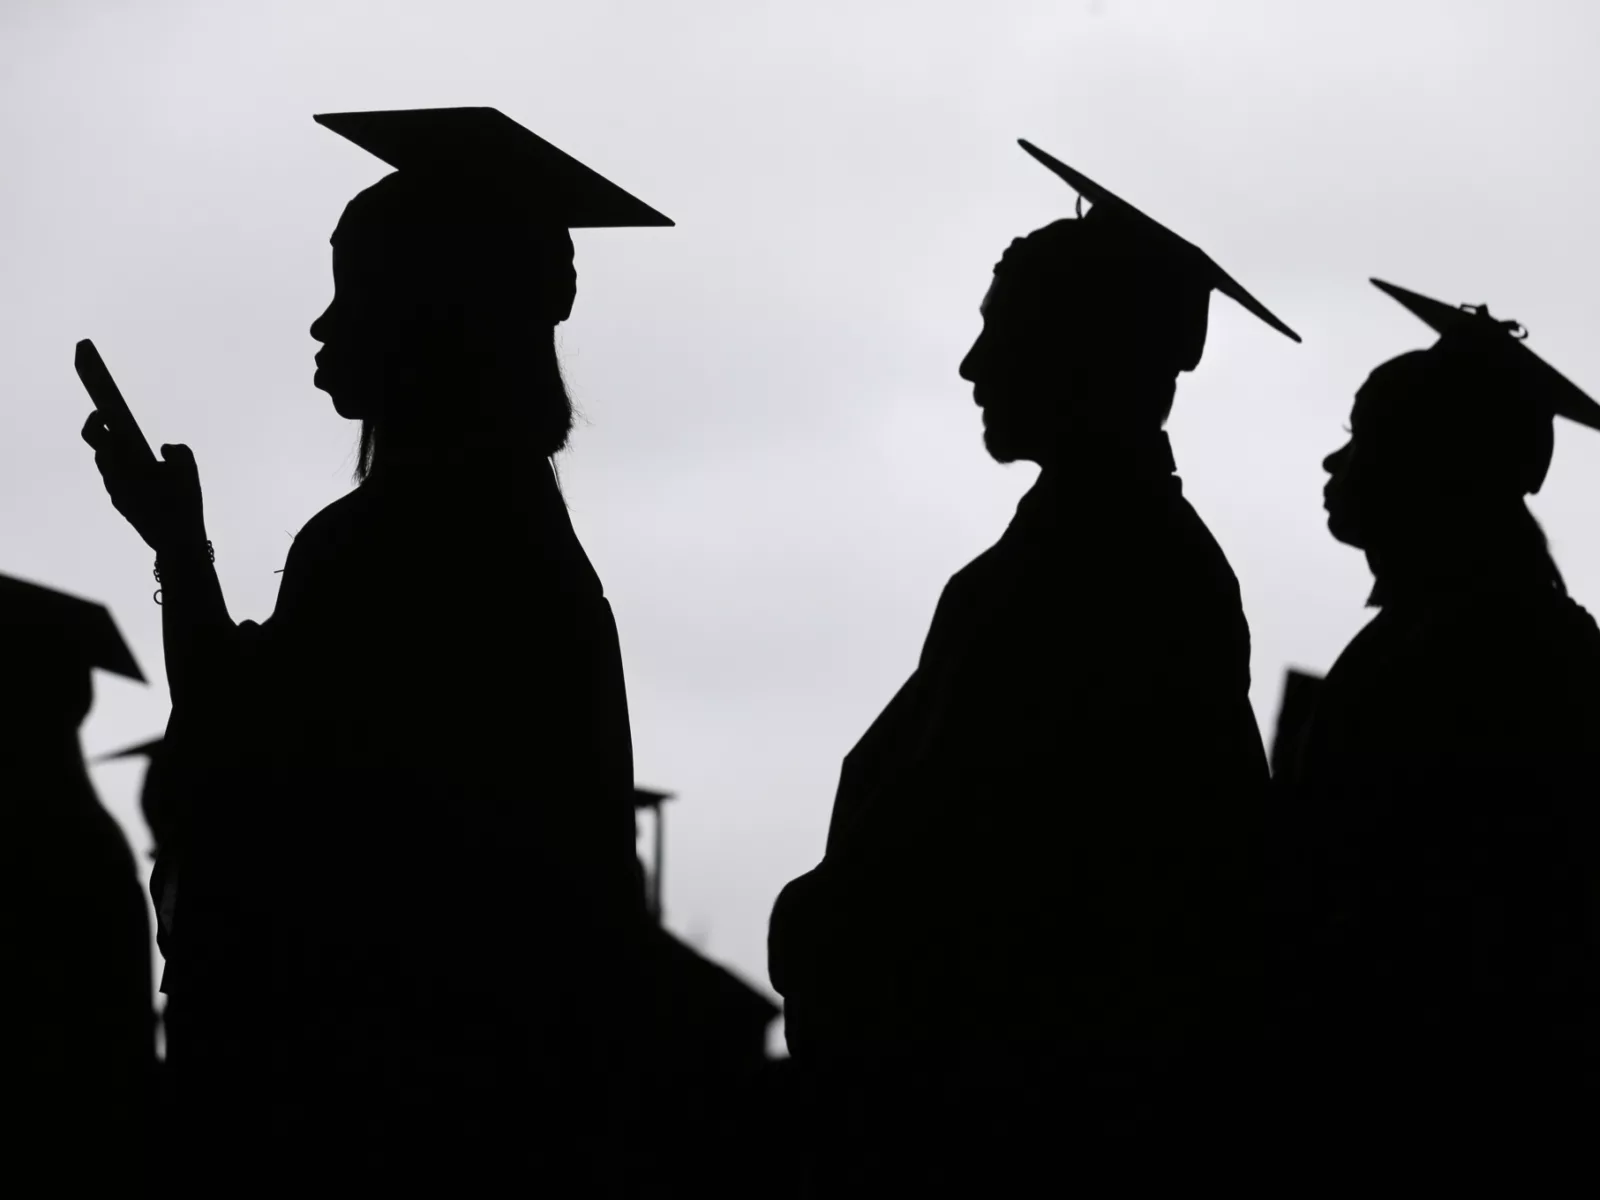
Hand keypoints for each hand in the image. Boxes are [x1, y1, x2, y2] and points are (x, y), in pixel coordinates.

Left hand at [81, 412, 206, 555]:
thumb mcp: (188, 469)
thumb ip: (178, 450)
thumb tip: (165, 449)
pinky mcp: (122, 505)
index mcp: (121, 464)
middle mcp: (112, 478)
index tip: (106, 409)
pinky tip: (146, 473)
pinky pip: (119, 481)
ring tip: (136, 449)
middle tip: (119, 424)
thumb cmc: (182, 503)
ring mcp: (115, 493)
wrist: (177, 542)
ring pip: (109, 467)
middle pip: (100, 449)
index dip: (97, 418)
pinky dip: (126, 471)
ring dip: (118, 454)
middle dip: (107, 434)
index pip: (96, 434)